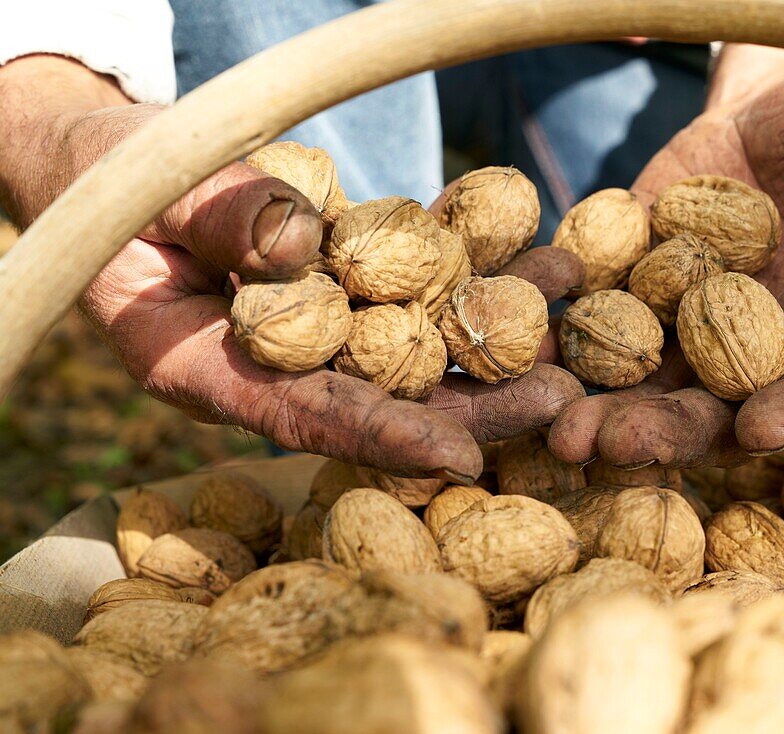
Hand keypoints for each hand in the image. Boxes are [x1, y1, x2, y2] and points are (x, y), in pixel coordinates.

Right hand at [0, 56, 583, 482]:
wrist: (130, 167)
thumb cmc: (121, 187)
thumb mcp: (155, 194)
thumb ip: (221, 220)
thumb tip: (301, 245)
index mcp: (211, 371)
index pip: (305, 417)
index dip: (383, 439)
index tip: (462, 459)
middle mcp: (280, 362)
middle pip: (386, 396)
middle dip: (475, 401)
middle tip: (561, 400)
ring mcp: (323, 323)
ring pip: (418, 341)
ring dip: (496, 331)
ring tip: (574, 312)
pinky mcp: (353, 279)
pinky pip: (421, 279)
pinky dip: (478, 270)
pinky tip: (541, 258)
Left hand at [550, 48, 783, 467]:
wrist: (769, 114)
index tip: (763, 431)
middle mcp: (760, 347)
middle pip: (718, 409)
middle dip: (669, 432)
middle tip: (616, 445)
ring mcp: (689, 327)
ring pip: (647, 385)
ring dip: (601, 410)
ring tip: (557, 428)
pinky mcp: (631, 292)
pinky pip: (594, 324)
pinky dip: (559, 340)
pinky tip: (521, 349)